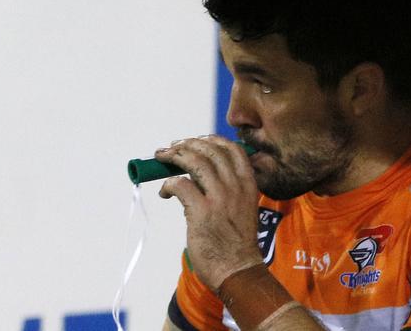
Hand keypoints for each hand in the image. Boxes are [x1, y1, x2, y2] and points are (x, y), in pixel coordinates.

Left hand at [156, 135, 262, 289]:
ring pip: (194, 162)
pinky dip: (168, 185)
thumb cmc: (237, 243)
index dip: (212, 140)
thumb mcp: (243, 208)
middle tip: (172, 148)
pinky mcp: (202, 212)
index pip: (233, 149)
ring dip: (174, 156)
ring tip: (162, 158)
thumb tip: (199, 175)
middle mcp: (236, 187)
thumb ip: (229, 190)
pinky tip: (165, 193)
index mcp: (248, 184)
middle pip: (211, 151)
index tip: (197, 140)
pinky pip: (180, 185)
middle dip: (188, 144)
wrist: (238, 270)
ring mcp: (220, 198)